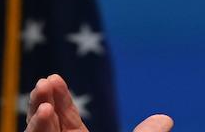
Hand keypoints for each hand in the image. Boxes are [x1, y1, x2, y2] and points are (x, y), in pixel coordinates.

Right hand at [25, 74, 173, 131]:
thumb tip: (167, 119)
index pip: (64, 120)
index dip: (60, 99)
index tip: (54, 77)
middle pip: (46, 126)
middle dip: (43, 102)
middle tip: (44, 81)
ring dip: (37, 116)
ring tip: (42, 93)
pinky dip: (38, 131)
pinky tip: (44, 115)